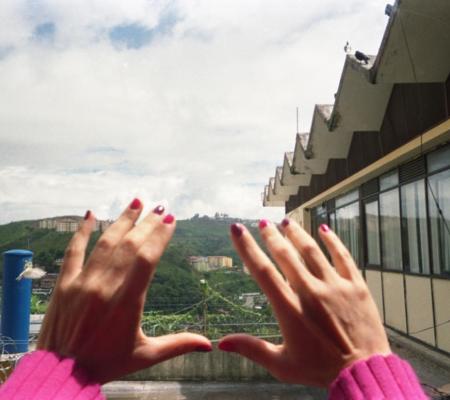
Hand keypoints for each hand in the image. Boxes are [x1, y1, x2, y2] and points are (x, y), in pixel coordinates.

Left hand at [37, 200, 211, 382]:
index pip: (147, 259)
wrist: (60, 374)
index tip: (171, 220)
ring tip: (136, 202)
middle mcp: (105, 287)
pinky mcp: (64, 284)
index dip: (160, 236)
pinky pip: (73, 252)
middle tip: (160, 207)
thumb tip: (209, 344)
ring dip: (122, 221)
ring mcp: (82, 283)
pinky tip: (90, 214)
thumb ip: (178, 344)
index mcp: (127, 302)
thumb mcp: (145, 356)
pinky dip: (81, 232)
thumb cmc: (106, 364)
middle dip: (147, 224)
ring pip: (105, 243)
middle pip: (129, 246)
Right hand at [219, 220, 389, 386]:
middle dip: (272, 236)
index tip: (237, 229)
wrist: (363, 373)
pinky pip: (343, 256)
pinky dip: (333, 241)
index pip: (262, 271)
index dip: (247, 247)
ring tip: (287, 222)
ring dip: (297, 234)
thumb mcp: (281, 364)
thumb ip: (251, 349)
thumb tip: (221, 343)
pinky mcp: (356, 286)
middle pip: (286, 255)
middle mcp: (311, 292)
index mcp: (290, 308)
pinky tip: (324, 229)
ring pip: (312, 251)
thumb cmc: (320, 369)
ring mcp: (335, 286)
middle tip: (263, 223)